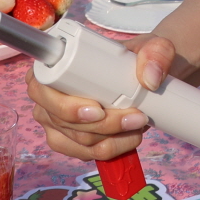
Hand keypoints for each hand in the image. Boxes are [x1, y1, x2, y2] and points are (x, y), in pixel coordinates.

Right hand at [26, 33, 189, 160]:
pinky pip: (86, 153)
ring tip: (138, 124)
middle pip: (64, 122)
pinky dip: (112, 148)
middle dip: (103, 126)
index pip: (42, 89)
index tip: (98, 110)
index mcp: (53, 66)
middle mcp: (47, 97)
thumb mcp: (154, 46)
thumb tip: (150, 79)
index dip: (65, 105)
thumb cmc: (139, 57)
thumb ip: (157, 52)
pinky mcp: (72, 141)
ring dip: (112, 139)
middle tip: (136, 117)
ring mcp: (56, 123)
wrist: (147, 76)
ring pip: (78, 141)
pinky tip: (129, 137)